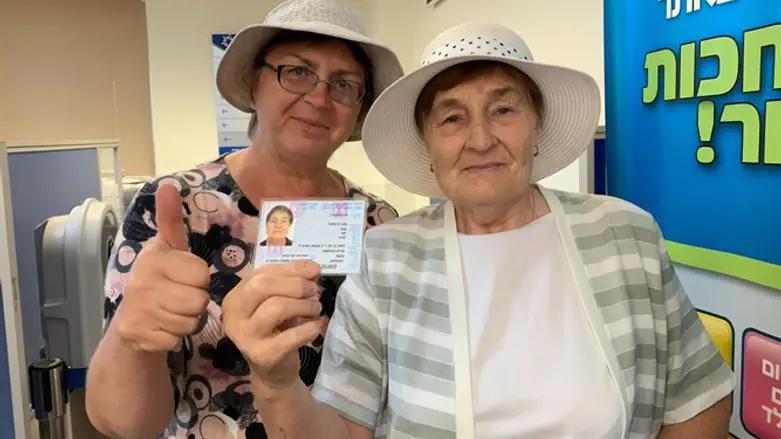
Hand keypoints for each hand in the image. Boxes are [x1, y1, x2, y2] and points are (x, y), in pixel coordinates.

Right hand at [113, 184, 210, 352]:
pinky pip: (178, 339)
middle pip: (199, 300)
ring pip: (191, 321)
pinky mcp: (139, 336)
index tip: (183, 278)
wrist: (130, 321)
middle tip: (179, 298)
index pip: (201, 273)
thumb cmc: (158, 279)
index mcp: (153, 259)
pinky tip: (162, 328)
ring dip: (187, 321)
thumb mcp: (167, 248)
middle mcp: (141, 283)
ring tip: (171, 312)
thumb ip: (170, 220)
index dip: (199, 278)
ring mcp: (138, 311)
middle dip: (196, 302)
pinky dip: (175, 337)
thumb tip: (167, 185)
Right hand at [222, 260, 322, 389]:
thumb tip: (313, 268)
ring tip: (315, 309)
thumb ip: (291, 281)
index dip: (291, 269)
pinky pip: (292, 335)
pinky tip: (316, 325)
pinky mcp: (262, 355)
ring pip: (276, 308)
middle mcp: (233, 316)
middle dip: (295, 285)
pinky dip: (311, 327)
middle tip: (314, 292)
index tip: (314, 271)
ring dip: (304, 305)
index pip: (261, 273)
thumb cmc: (276, 330)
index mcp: (235, 298)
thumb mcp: (279, 301)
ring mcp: (245, 337)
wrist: (273, 372)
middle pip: (262, 286)